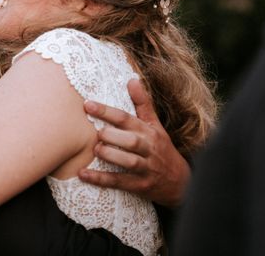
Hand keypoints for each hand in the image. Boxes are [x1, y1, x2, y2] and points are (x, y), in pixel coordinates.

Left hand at [79, 79, 189, 207]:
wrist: (181, 182)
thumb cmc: (161, 148)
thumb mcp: (155, 125)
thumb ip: (143, 103)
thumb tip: (132, 79)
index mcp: (149, 131)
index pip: (126, 118)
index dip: (107, 111)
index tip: (87, 104)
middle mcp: (148, 148)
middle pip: (131, 140)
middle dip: (111, 135)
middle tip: (95, 132)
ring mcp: (146, 168)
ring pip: (129, 162)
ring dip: (110, 155)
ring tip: (95, 149)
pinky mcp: (141, 186)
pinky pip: (120, 182)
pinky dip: (101, 179)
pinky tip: (83, 174)